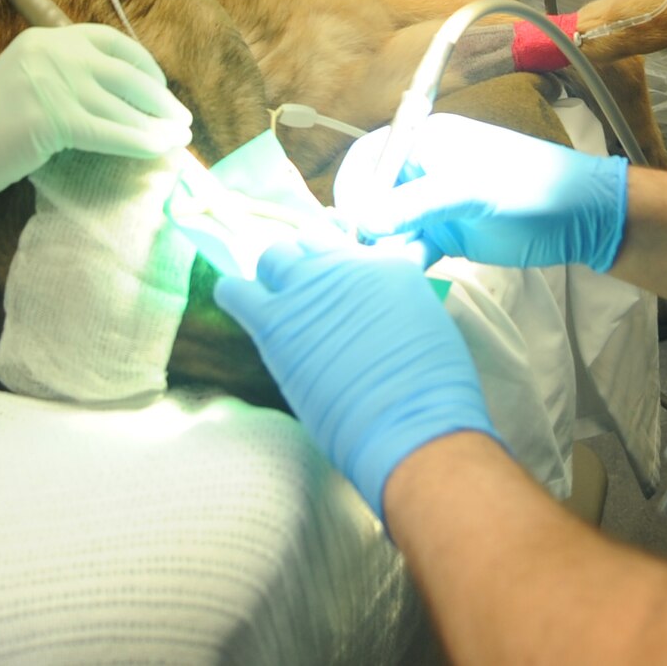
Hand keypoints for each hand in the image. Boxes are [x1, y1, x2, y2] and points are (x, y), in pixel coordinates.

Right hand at [0, 23, 192, 226]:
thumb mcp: (26, 84)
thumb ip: (66, 79)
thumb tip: (122, 98)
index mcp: (45, 38)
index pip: (110, 41)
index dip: (143, 65)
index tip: (160, 87)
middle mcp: (51, 52)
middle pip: (125, 71)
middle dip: (159, 97)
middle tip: (181, 118)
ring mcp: (50, 82)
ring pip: (122, 104)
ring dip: (158, 124)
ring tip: (179, 139)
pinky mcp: (50, 118)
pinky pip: (110, 131)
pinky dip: (140, 142)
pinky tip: (159, 152)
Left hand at [213, 238, 496, 517]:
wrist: (410, 424)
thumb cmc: (432, 390)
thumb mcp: (426, 323)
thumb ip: (397, 300)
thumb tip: (380, 304)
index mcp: (385, 263)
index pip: (344, 242)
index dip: (334, 261)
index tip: (332, 282)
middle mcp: (344, 265)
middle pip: (306, 243)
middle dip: (302, 264)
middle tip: (304, 297)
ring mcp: (307, 289)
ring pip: (271, 257)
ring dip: (272, 277)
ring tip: (277, 307)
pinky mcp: (276, 322)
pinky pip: (235, 291)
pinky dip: (233, 295)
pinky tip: (241, 309)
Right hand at [333, 114, 627, 271]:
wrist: (583, 219)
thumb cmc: (529, 189)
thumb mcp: (470, 192)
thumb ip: (415, 205)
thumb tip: (361, 223)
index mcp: (424, 142)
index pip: (367, 160)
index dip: (353, 191)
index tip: (350, 227)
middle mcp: (421, 170)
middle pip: (372, 197)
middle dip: (365, 226)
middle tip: (365, 259)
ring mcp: (433, 204)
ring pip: (389, 227)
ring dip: (383, 249)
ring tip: (385, 273)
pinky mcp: (446, 234)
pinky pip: (411, 247)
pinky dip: (404, 262)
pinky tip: (404, 278)